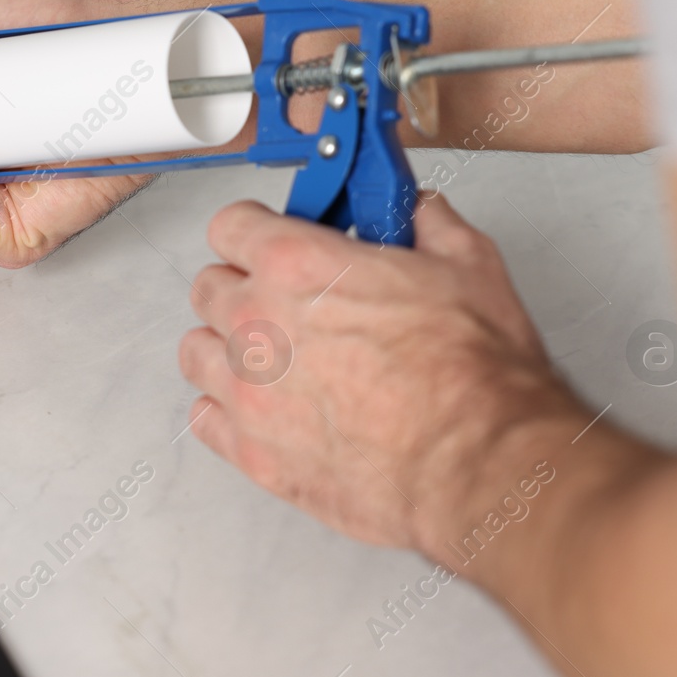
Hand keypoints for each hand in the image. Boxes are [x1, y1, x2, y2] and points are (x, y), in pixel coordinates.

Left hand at [178, 193, 596, 559]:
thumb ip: (428, 225)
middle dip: (242, 285)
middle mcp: (258, 324)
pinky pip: (204, 418)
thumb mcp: (469, 265)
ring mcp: (248, 392)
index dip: (255, 228)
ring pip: (197, 352)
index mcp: (297, 266)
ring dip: (225, 347)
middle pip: (208, 287)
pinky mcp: (253, 453)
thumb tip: (418, 212)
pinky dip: (225, 411)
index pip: (230, 226)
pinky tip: (262, 407)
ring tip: (270, 355)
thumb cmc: (474, 377)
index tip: (272, 236)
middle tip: (283, 298)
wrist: (479, 465)